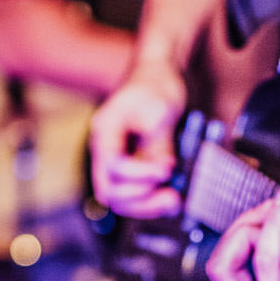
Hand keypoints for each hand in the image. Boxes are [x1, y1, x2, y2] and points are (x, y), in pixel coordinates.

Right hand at [88, 59, 187, 218]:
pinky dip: (152, 200)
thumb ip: (158, 143)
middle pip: (111, 192)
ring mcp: (118, 161)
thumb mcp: (159, 109)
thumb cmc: (153, 85)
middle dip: (140, 199)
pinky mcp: (133, 167)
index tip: (166, 169)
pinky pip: (136, 193)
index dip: (139, 174)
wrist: (155, 74)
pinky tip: (174, 197)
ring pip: (122, 199)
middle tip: (171, 196)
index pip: (113, 167)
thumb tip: (163, 171)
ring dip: (147, 205)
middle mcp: (106, 151)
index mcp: (105, 133)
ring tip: (174, 200)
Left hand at [206, 188, 279, 280]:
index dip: (274, 222)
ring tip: (273, 215)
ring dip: (242, 233)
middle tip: (273, 208)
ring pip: (220, 264)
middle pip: (222, 264)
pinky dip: (246, 245)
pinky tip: (269, 233)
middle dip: (243, 228)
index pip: (265, 260)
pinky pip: (231, 269)